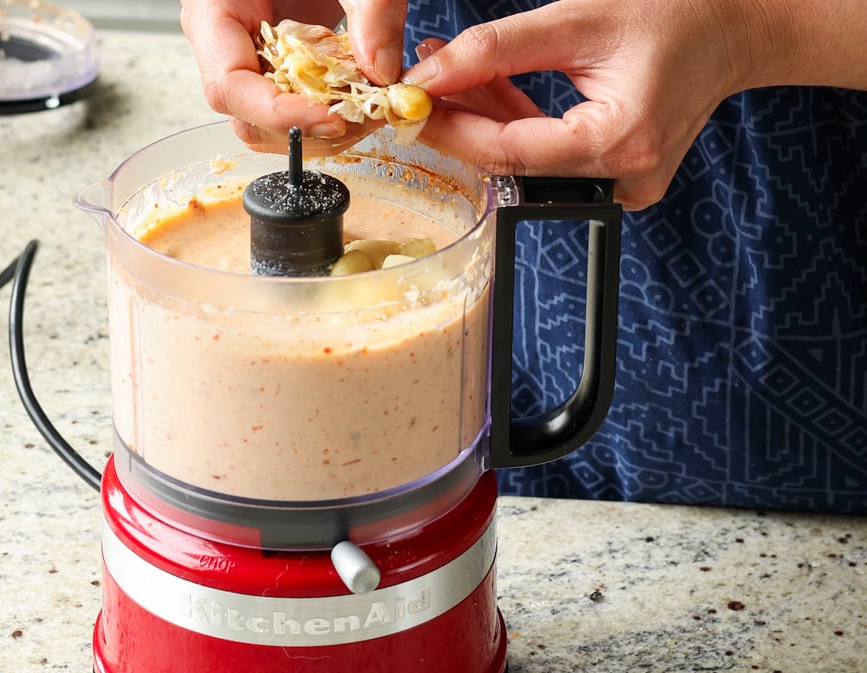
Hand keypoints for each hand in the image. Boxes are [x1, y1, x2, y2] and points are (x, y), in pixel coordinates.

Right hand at [179, 0, 408, 154]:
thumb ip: (370, 9)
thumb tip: (381, 71)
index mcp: (215, 9)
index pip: (229, 87)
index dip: (277, 113)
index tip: (329, 118)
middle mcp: (224, 42)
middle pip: (247, 117)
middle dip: (304, 130)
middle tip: (361, 119)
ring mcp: (249, 56)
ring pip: (268, 124)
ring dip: (318, 130)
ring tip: (366, 111)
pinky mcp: (276, 64)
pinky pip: (291, 105)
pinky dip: (327, 113)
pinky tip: (358, 99)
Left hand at [401, 0, 766, 208]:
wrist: (735, 27)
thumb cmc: (673, 14)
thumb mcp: (576, 19)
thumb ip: (495, 49)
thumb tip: (428, 76)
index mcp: (618, 143)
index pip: (506, 152)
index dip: (449, 130)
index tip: (408, 105)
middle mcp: (623, 178)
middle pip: (512, 160)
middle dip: (461, 120)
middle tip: (422, 82)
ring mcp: (622, 185)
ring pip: (525, 159)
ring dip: (484, 116)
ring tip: (449, 72)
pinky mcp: (617, 177)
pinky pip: (548, 156)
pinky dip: (515, 122)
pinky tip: (485, 87)